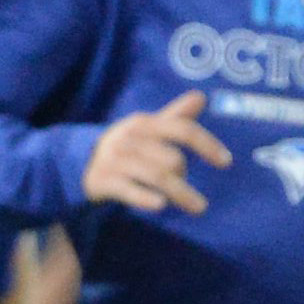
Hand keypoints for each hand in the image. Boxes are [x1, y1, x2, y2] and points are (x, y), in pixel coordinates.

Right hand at [83, 91, 231, 212]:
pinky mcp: (103, 180)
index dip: (208, 145)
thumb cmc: (125, 146)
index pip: (183, 130)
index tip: (227, 162)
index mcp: (145, 123)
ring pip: (157, 177)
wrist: (76, 162)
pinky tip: (161, 206)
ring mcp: (116, 160)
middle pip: (173, 159)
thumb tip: (201, 96)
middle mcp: (130, 138)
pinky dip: (146, 198)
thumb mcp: (147, 128)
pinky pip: (130, 190)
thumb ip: (175, 116)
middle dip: (184, 176)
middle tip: (186, 188)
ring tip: (198, 207)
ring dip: (181, 194)